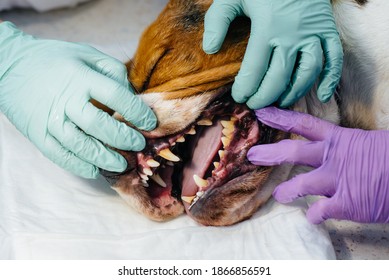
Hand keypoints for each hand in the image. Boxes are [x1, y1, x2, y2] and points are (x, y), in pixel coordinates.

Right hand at [0, 22, 155, 177]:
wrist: (11, 64)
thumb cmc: (57, 60)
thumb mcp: (88, 54)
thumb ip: (113, 72)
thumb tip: (134, 97)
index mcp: (81, 77)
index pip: (116, 96)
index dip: (137, 112)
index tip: (149, 122)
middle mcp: (65, 99)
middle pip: (99, 125)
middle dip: (123, 138)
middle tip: (138, 145)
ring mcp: (49, 118)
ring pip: (79, 145)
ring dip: (104, 158)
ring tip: (122, 164)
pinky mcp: (37, 133)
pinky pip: (58, 154)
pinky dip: (78, 165)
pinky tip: (94, 170)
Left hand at [203, 0, 342, 108]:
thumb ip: (217, 21)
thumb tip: (210, 49)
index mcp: (267, 28)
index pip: (254, 70)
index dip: (245, 89)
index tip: (239, 97)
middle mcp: (292, 35)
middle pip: (279, 78)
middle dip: (265, 97)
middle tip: (255, 104)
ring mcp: (313, 34)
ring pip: (307, 73)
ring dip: (294, 93)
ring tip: (281, 103)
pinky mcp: (328, 30)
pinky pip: (334, 59)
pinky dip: (331, 79)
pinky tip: (323, 96)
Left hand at [247, 107, 388, 223]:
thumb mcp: (369, 143)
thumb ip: (347, 147)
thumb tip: (334, 150)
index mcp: (340, 139)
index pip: (304, 124)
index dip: (281, 118)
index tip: (262, 112)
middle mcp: (334, 158)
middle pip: (294, 152)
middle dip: (271, 153)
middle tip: (252, 155)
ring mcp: (338, 180)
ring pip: (302, 185)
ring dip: (287, 190)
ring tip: (279, 195)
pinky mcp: (346, 203)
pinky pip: (321, 211)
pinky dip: (315, 215)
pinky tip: (312, 217)